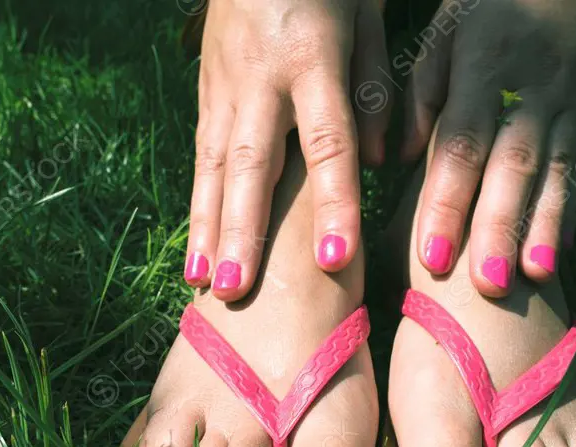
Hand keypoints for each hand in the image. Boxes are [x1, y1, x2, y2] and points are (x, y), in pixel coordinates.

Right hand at [184, 0, 388, 300]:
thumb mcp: (365, 11)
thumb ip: (373, 86)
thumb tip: (377, 161)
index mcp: (311, 57)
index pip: (327, 141)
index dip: (332, 202)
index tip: (335, 258)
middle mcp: (259, 77)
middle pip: (251, 164)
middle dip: (243, 232)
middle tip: (236, 291)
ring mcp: (224, 84)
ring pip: (213, 165)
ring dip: (207, 227)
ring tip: (203, 283)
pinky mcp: (207, 88)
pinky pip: (202, 153)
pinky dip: (199, 203)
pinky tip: (197, 244)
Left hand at [403, 0, 575, 295]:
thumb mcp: (448, 27)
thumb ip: (423, 91)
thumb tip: (403, 158)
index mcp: (484, 64)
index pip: (462, 142)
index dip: (448, 201)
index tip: (431, 255)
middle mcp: (532, 87)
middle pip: (512, 167)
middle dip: (497, 229)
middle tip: (483, 287)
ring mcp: (568, 100)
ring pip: (554, 172)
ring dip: (542, 229)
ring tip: (531, 281)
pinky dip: (568, 211)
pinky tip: (558, 253)